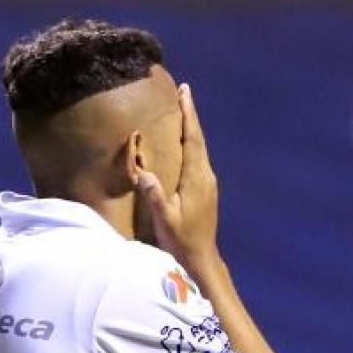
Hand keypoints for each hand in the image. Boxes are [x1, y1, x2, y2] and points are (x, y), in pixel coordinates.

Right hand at [136, 84, 218, 269]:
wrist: (202, 259)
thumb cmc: (182, 241)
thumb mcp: (165, 220)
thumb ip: (155, 197)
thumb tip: (144, 174)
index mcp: (196, 179)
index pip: (192, 140)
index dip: (188, 116)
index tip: (184, 93)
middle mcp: (206, 176)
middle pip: (198, 139)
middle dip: (190, 115)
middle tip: (183, 92)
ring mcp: (208, 183)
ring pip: (200, 148)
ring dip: (192, 128)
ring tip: (183, 111)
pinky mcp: (207, 190)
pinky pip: (199, 159)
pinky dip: (192, 144)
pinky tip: (186, 143)